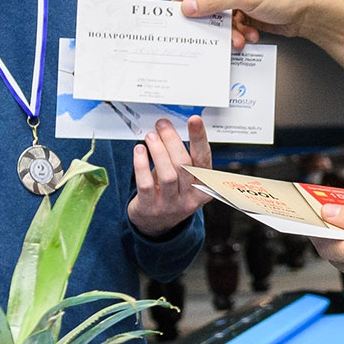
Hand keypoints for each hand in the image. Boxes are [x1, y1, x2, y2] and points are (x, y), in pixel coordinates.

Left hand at [128, 115, 211, 237]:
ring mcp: (170, 205)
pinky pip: (146, 184)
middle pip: (185, 165)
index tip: (194, 120)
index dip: (199, 138)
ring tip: (151, 136)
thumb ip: (182, 158)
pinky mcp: (150, 208)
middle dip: (172, 140)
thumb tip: (170, 129)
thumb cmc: (170, 193)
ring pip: (168, 175)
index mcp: (203, 188)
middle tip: (162, 125)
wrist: (155, 224)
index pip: (204, 159)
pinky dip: (142, 165)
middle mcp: (190, 198)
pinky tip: (139, 151)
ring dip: (158, 151)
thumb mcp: (185, 180)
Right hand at [172, 0, 322, 51]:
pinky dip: (239, 31)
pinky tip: (250, 34)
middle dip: (212, 17)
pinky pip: (232, 21)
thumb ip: (214, 2)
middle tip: (204, 31)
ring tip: (237, 37)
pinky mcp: (248, 7)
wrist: (311, 12)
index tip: (176, 10)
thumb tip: (188, 6)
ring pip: (221, 13)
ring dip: (228, 28)